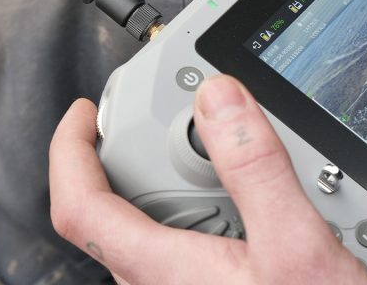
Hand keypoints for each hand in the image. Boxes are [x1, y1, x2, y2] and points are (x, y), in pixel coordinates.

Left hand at [49, 76, 366, 284]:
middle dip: (139, 160)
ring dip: (180, 188)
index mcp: (163, 270)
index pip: (79, 209)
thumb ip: (256, 169)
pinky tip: (257, 216)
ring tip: (228, 170)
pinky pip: (187, 252)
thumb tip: (218, 99)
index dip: (69, 153)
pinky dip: (208, 215)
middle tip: (176, 128)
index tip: (82, 116)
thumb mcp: (297, 244)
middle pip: (115, 216)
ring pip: (155, 235)